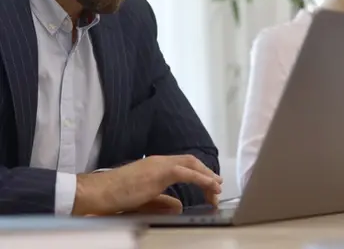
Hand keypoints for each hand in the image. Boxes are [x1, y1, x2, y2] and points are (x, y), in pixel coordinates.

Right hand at [72, 155, 221, 215]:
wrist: (101, 192)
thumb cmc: (118, 196)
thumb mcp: (145, 200)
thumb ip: (163, 201)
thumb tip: (179, 206)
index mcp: (156, 165)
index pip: (183, 164)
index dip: (199, 173)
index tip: (209, 184)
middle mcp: (160, 161)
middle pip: (190, 161)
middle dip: (206, 173)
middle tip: (217, 187)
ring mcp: (159, 164)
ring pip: (190, 164)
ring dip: (206, 175)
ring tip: (217, 187)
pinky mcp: (158, 172)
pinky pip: (185, 172)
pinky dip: (200, 178)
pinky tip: (210, 185)